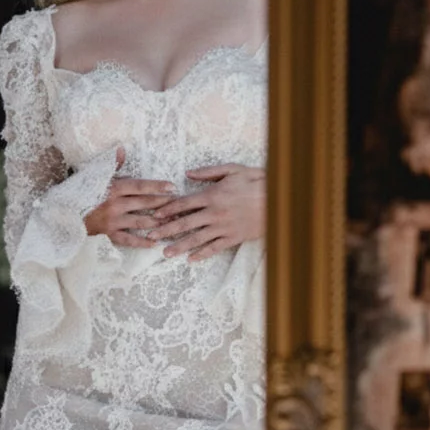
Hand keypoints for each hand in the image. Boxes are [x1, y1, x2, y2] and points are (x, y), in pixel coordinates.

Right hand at [84, 147, 176, 248]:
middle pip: (145, 203)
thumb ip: (112, 164)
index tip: (172, 187)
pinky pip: (129, 240)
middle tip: (180, 204)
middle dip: (164, 203)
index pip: (140, 186)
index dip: (157, 186)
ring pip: (140, 222)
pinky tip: (155, 242)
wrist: (64, 213)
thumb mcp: (95, 176)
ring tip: (173, 222)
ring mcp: (112, 221)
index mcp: (113, 188)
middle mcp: (115, 204)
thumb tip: (122, 149)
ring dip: (157, 222)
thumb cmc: (81, 192)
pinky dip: (142, 242)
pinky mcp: (108, 234)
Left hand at [145, 163, 265, 260]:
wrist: (279, 200)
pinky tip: (191, 259)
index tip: (154, 215)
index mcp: (212, 195)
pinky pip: (215, 248)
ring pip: (197, 238)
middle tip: (150, 236)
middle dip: (166, 230)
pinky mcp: (234, 237)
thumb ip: (209, 172)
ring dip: (179, 246)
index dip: (167, 209)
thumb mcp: (233, 170)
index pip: (184, 203)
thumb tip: (187, 173)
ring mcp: (224, 227)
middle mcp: (215, 213)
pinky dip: (202, 254)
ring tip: (165, 253)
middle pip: (185, 223)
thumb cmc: (256, 181)